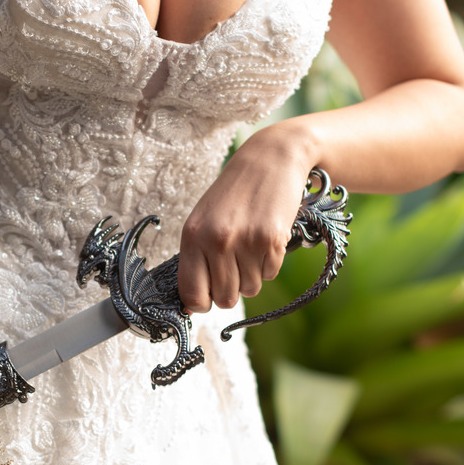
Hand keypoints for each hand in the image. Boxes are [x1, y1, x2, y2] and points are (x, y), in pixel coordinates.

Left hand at [178, 125, 316, 312]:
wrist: (270, 160)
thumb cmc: (233, 195)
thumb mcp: (203, 221)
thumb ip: (195, 260)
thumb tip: (191, 304)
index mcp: (192, 237)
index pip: (191, 294)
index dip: (201, 302)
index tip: (207, 295)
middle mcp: (216, 241)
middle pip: (224, 298)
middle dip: (231, 289)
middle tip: (235, 266)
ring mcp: (245, 241)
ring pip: (250, 289)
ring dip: (252, 274)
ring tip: (250, 246)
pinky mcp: (272, 240)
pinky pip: (270, 274)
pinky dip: (269, 263)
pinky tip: (265, 239)